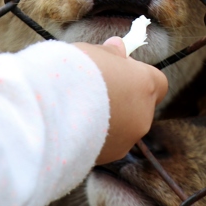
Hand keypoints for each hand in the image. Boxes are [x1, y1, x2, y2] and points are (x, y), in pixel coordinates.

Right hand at [73, 37, 168, 164]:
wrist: (48, 113)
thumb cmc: (73, 74)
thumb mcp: (94, 53)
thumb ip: (111, 54)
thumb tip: (119, 48)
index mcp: (145, 85)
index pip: (158, 83)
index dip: (138, 77)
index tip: (117, 72)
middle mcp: (143, 115)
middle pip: (140, 106)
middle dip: (123, 100)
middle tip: (94, 92)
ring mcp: (127, 139)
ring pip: (123, 128)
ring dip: (109, 121)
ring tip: (77, 111)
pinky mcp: (109, 157)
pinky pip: (106, 143)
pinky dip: (95, 137)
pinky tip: (73, 128)